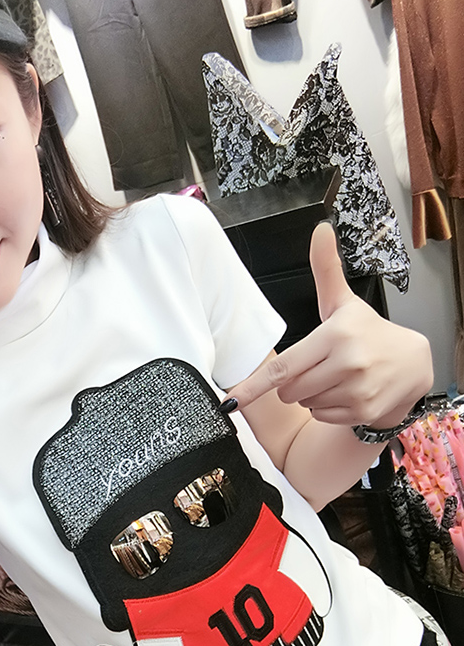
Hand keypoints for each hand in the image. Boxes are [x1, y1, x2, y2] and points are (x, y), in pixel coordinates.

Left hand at [226, 222, 432, 428]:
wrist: (413, 362)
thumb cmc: (368, 332)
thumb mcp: (343, 302)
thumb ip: (325, 269)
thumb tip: (320, 230)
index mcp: (335, 335)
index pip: (283, 368)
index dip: (254, 386)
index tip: (232, 401)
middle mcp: (347, 364)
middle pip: (288, 389)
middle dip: (294, 382)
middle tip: (318, 365)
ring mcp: (356, 390)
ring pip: (305, 403)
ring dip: (312, 394)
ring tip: (337, 376)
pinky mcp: (363, 411)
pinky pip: (322, 416)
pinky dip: (327, 408)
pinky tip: (347, 391)